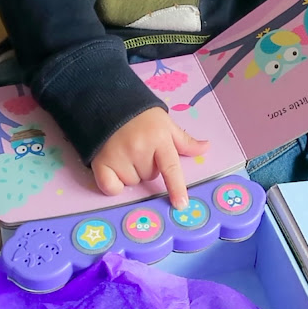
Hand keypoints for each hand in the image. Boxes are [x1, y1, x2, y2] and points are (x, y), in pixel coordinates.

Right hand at [91, 107, 209, 209]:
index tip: (181, 204)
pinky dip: (113, 184)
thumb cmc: (142, 117)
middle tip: (140, 149)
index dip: (176, 188)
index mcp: (159, 139)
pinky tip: (113, 168)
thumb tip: (206, 148)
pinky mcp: (100, 162)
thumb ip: (185, 141)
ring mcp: (118, 156)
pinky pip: (111, 188)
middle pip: (150, 176)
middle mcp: (139, 149)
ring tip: (126, 153)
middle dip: (147, 167)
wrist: (110, 103)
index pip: (170, 168)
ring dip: (131, 173)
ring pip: (132, 182)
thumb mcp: (166, 125)